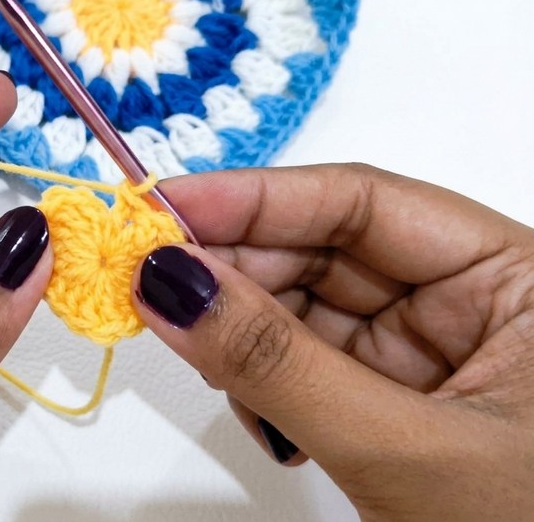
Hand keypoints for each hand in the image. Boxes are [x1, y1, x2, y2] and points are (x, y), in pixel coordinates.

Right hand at [135, 165, 533, 520]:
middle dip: (237, 271)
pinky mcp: (395, 398)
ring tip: (200, 356)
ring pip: (307, 307)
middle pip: (326, 251)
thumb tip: (167, 283)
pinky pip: (308, 362)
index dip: (257, 198)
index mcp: (518, 279)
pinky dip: (263, 379)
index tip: (163, 207)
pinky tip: (251, 404)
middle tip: (150, 285)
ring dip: (242, 330)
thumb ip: (276, 362)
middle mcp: (474, 300)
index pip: (366, 203)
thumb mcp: (399, 448)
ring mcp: (432, 352)